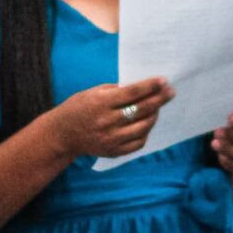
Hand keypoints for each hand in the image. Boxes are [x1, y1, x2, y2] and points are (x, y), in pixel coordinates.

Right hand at [54, 77, 172, 158]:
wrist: (62, 134)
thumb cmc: (79, 108)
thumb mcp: (93, 92)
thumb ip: (117, 91)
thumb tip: (143, 89)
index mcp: (101, 103)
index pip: (132, 93)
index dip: (150, 86)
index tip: (163, 81)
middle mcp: (107, 121)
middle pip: (141, 109)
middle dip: (159, 99)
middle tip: (170, 92)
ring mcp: (111, 139)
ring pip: (143, 127)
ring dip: (154, 115)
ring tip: (158, 107)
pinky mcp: (113, 151)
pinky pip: (138, 142)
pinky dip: (146, 132)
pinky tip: (147, 122)